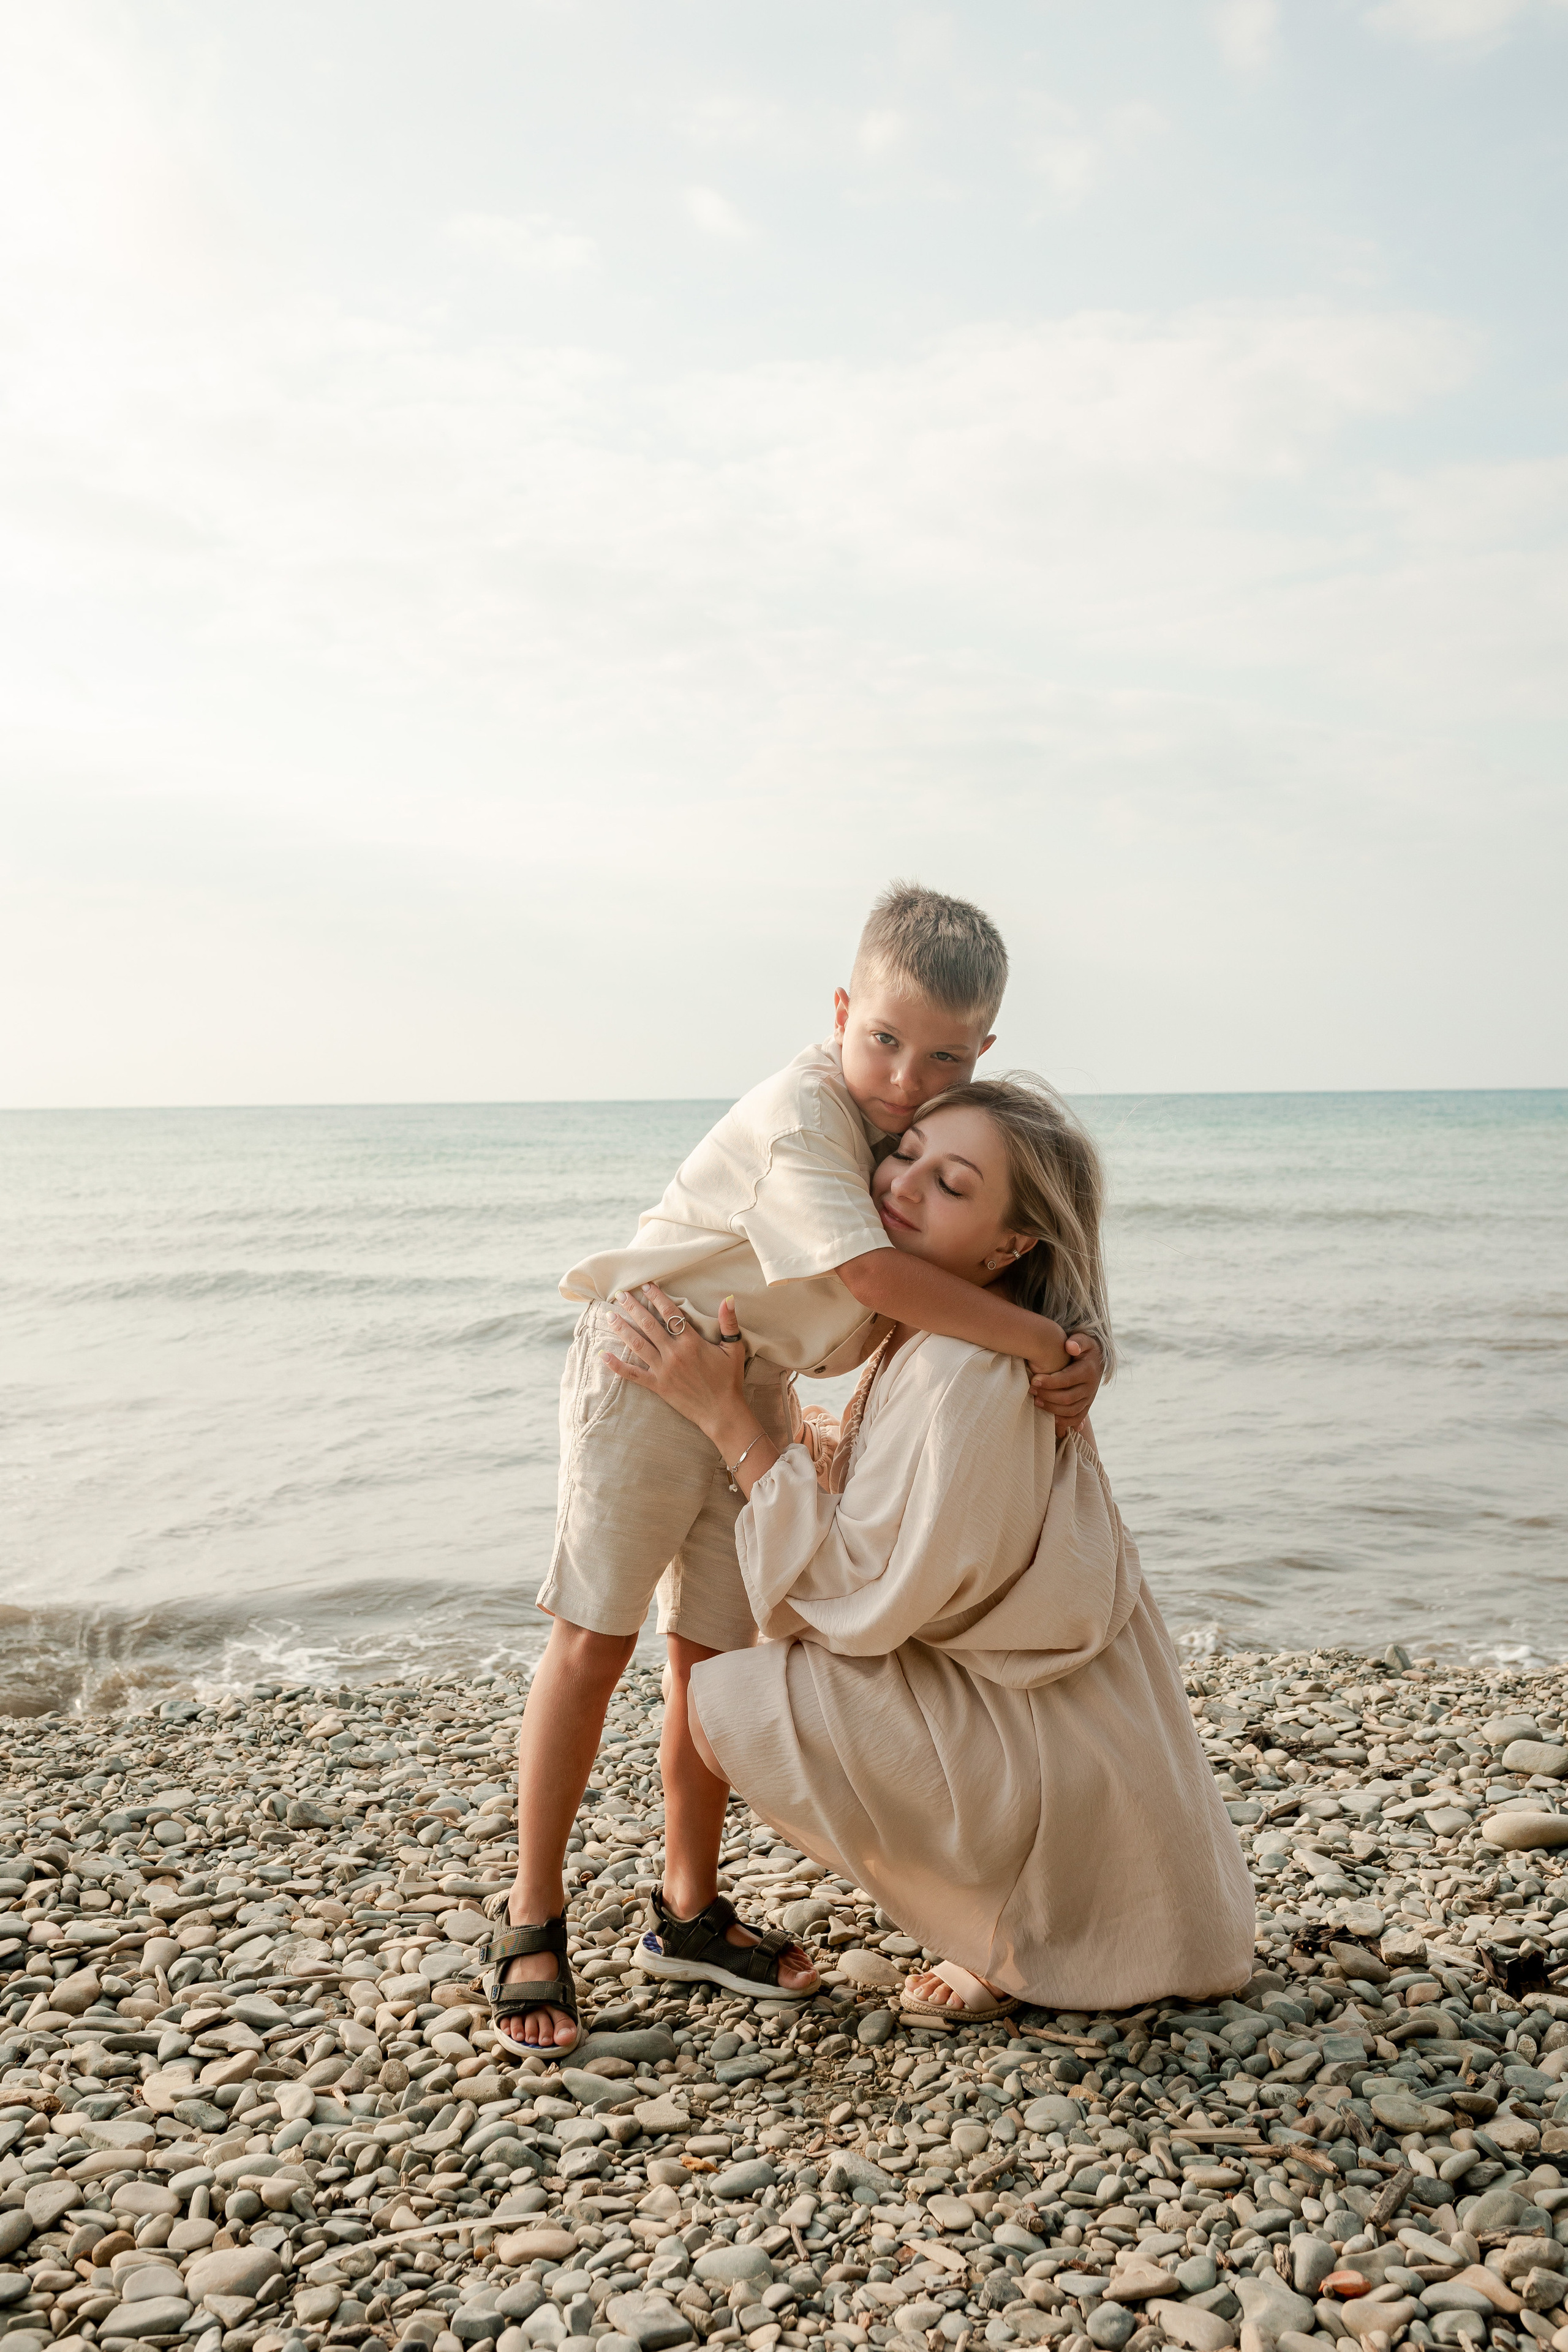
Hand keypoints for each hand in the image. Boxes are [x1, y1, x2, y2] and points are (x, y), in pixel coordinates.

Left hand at [603, 1284, 749, 1445]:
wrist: (722, 1412)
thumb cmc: (729, 1380)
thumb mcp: (734, 1349)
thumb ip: (729, 1322)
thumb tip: (729, 1298)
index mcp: (691, 1342)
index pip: (670, 1313)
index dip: (657, 1297)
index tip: (645, 1286)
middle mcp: (674, 1353)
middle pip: (649, 1325)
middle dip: (633, 1308)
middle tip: (620, 1294)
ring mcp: (663, 1370)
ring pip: (638, 1345)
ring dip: (622, 1329)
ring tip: (609, 1316)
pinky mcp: (658, 1386)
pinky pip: (633, 1374)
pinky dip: (618, 1366)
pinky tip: (604, 1356)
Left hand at [1027, 1332, 1103, 1433]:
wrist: (1096, 1360)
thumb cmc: (1083, 1348)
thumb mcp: (1083, 1340)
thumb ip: (1077, 1341)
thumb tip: (1070, 1347)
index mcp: (1088, 1371)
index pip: (1067, 1380)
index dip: (1049, 1382)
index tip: (1034, 1380)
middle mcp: (1091, 1387)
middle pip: (1067, 1398)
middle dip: (1047, 1395)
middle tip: (1031, 1389)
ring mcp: (1089, 1399)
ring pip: (1070, 1411)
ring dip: (1051, 1408)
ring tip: (1036, 1401)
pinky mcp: (1086, 1406)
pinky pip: (1076, 1419)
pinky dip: (1063, 1421)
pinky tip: (1049, 1416)